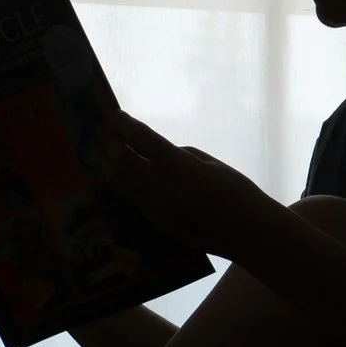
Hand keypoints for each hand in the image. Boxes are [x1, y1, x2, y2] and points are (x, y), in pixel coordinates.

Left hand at [97, 111, 282, 257]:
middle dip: (109, 142)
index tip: (114, 114)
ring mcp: (157, 209)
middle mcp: (164, 189)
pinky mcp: (156, 223)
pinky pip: (131, 197)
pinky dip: (120, 180)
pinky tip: (114, 170)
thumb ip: (181, 155)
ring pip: (121, 183)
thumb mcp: (212, 164)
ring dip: (107, 163)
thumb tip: (156, 153)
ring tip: (99, 147)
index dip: (125, 125)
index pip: (144, 141)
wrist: (246, 233)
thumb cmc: (238, 192)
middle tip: (101, 128)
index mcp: (183, 169)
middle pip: (124, 162)